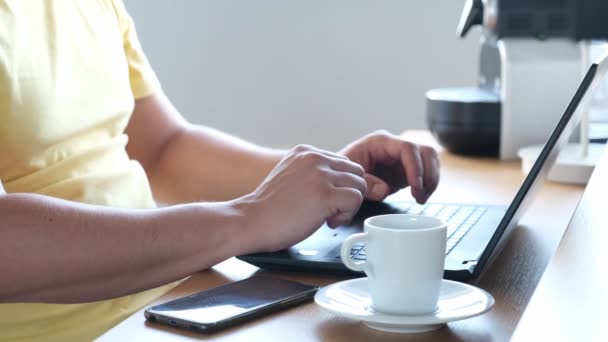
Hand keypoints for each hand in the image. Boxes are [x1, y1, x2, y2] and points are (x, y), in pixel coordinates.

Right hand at [237, 145, 366, 251]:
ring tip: (327, 216)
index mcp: (306, 152)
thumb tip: (343, 181)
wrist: (250, 221)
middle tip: (329, 210)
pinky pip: (355, 200)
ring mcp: (320, 175)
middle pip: (356, 172)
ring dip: (348, 206)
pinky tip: (327, 221)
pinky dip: (346, 215)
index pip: (343, 164)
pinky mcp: (325, 194)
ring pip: (360, 185)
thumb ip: (314, 174)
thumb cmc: (270, 208)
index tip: (324, 200)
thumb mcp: (292, 178)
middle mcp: (314, 158)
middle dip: (348, 194)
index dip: (340, 186)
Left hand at [339, 130, 439, 203]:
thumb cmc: (344, 173)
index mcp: (380, 142)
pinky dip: (428, 185)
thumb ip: (367, 183)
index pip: (407, 148)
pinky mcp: (407, 169)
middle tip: (419, 195)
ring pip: (431, 161)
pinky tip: (419, 197)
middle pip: (426, 151)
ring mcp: (403, 157)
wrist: (341, 178)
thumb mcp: (351, 179)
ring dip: (431, 180)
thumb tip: (384, 189)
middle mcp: (395, 146)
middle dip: (428, 174)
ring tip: (420, 198)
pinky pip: (427, 172)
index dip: (415, 167)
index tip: (415, 186)